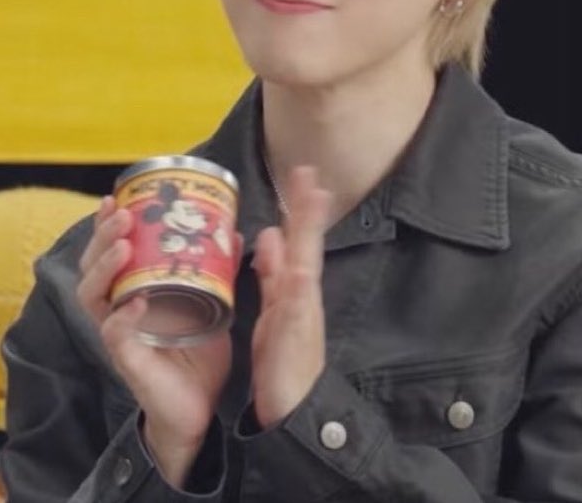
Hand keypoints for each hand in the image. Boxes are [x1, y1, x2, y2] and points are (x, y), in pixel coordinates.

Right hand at [77, 196, 243, 486]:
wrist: (200, 407)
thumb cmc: (198, 352)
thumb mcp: (211, 301)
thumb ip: (217, 269)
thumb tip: (232, 230)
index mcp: (135, 292)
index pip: (110, 253)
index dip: (107, 226)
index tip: (117, 198)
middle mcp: (120, 310)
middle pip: (92, 267)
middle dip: (103, 237)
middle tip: (123, 216)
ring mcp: (120, 336)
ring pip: (93, 296)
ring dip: (106, 268)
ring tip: (123, 246)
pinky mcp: (128, 362)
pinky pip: (114, 336)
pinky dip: (122, 317)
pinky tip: (136, 302)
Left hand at [250, 166, 333, 428]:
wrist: (295, 410)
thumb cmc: (282, 361)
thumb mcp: (273, 309)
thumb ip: (272, 275)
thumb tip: (269, 235)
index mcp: (293, 287)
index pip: (296, 240)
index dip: (297, 209)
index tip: (298, 176)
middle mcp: (302, 294)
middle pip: (306, 244)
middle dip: (305, 209)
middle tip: (306, 172)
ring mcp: (302, 313)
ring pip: (307, 264)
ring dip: (309, 233)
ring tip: (313, 200)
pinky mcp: (297, 336)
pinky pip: (298, 307)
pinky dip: (299, 286)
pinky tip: (299, 267)